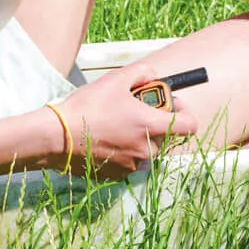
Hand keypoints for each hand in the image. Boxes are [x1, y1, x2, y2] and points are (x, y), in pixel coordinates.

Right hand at [49, 67, 193, 179]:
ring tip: (117, 123)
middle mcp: (148, 150)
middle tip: (137, 110)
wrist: (58, 136)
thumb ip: (142, 72)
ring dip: (139, 137)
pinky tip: (105, 138)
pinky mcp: (117, 175)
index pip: (190, 126)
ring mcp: (132, 166)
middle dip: (156, 122)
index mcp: (153, 127)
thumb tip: (152, 76)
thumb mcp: (117, 79)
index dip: (185, 112)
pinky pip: (129, 161)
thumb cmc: (88, 106)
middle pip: (166, 136)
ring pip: (147, 149)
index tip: (172, 104)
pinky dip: (123, 150)